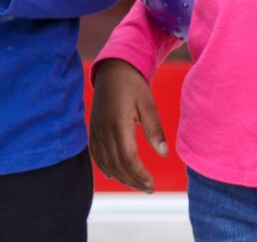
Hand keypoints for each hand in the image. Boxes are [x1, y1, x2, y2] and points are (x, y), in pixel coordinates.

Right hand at [89, 59, 167, 192]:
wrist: (112, 68)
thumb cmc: (132, 84)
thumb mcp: (147, 102)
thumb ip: (154, 128)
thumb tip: (163, 153)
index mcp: (119, 123)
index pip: (128, 158)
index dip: (139, 174)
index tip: (152, 184)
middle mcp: (104, 129)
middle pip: (116, 164)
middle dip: (133, 180)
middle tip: (148, 188)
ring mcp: (96, 129)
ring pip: (105, 162)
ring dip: (121, 177)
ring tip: (136, 184)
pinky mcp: (92, 128)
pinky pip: (95, 153)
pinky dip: (104, 167)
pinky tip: (114, 174)